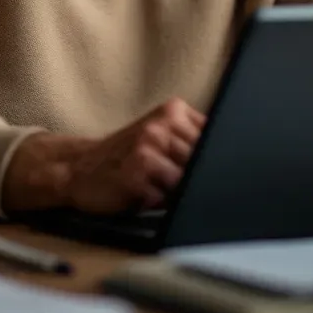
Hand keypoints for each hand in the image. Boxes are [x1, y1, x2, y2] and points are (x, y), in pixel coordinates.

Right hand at [1, 98, 205, 214]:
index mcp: (173, 110)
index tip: (216, 169)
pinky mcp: (137, 173)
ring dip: (174, 192)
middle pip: (203, 161)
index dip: (216, 159)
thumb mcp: (161, 136)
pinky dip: (157, 202)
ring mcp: (148, 147)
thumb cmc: (125, 157)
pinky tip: (140, 192)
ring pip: (187, 181)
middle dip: (193, 177)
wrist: (78, 168)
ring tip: (152, 183)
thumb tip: (234, 160)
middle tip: (167, 178)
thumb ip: (192, 141)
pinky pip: (166, 198)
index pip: (215, 137)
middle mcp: (162, 124)